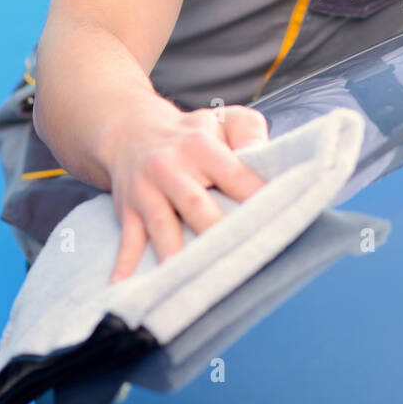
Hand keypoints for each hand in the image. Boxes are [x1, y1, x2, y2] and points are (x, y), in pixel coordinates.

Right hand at [101, 100, 269, 283]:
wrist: (132, 133)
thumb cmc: (191, 134)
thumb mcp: (224, 119)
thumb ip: (249, 133)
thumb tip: (264, 156)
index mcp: (201, 146)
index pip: (236, 175)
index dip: (257, 198)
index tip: (278, 222)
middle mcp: (171, 167)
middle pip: (196, 205)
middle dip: (216, 232)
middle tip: (239, 259)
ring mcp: (147, 191)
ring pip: (162, 225)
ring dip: (172, 252)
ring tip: (185, 276)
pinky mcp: (128, 210)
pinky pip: (127, 239)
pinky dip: (125, 262)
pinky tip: (124, 283)